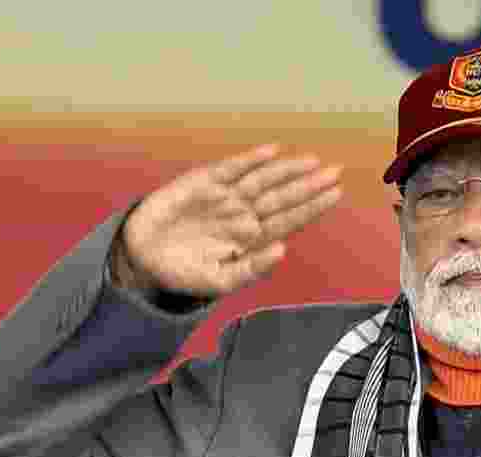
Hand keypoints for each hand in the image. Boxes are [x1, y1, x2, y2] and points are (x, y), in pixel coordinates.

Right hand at [115, 144, 342, 297]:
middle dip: (309, 184)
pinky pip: (231, 168)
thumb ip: (252, 268)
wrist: (143, 260)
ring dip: (287, 169)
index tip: (336, 194)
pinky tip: (272, 151)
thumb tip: (283, 250)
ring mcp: (225, 197)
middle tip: (336, 171)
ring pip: (262, 180)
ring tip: (312, 161)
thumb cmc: (185, 273)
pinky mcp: (202, 184)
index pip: (289, 219)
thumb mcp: (221, 280)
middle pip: (282, 196)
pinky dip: (250, 160)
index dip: (312, 207)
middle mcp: (244, 214)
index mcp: (252, 238)